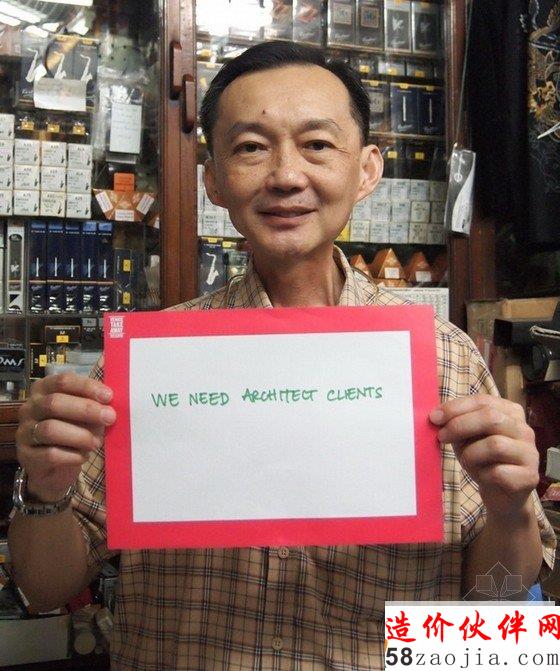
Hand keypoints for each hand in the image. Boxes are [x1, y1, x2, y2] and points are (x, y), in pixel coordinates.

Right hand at [16, 373, 115, 503]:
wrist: (56, 468)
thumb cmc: (73, 432)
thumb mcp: (84, 415)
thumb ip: (94, 406)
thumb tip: (110, 404)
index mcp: (44, 390)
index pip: (63, 381)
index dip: (86, 387)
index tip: (108, 396)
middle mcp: (30, 408)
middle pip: (54, 403)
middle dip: (86, 410)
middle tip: (109, 418)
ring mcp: (24, 432)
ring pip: (50, 429)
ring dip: (80, 436)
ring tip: (96, 442)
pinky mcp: (26, 455)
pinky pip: (50, 454)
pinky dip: (72, 455)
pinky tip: (83, 456)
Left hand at [429, 394, 538, 518]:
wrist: (501, 495)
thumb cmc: (482, 460)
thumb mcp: (466, 438)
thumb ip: (456, 424)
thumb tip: (436, 416)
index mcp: (510, 413)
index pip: (482, 401)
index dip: (456, 407)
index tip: (434, 417)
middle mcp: (524, 429)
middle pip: (491, 418)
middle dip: (460, 426)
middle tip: (441, 437)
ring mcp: (530, 453)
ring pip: (495, 445)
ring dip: (471, 454)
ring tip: (466, 462)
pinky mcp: (529, 477)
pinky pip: (498, 472)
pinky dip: (482, 474)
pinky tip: (483, 477)